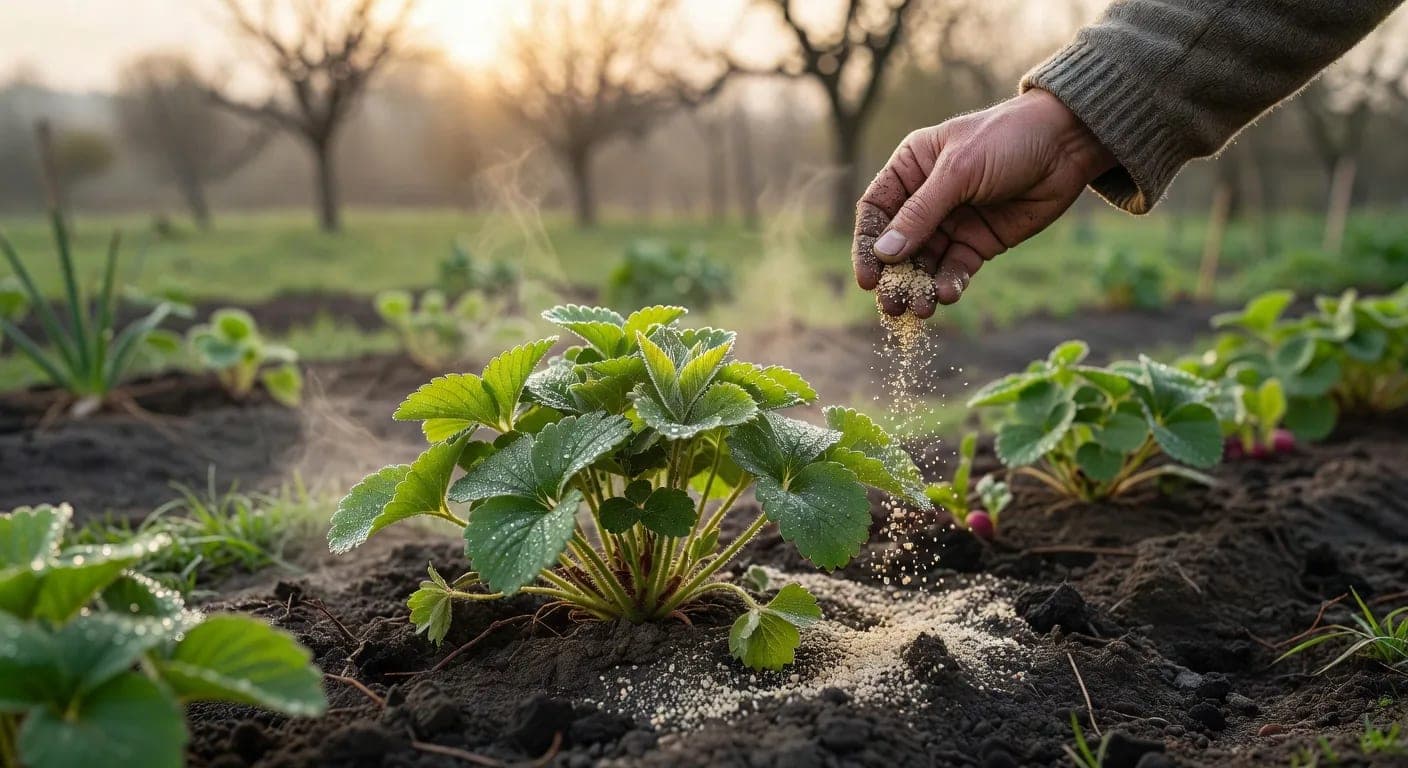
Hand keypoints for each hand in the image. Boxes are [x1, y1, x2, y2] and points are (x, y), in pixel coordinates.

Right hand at [853, 88, 1116, 316]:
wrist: (1066, 144)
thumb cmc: (1007, 140)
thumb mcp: (958, 172)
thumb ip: (921, 214)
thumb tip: (884, 254)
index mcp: (910, 168)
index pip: (876, 211)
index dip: (868, 246)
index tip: (868, 278)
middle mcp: (925, 198)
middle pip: (897, 245)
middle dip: (893, 276)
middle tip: (892, 305)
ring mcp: (952, 222)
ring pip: (925, 263)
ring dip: (919, 287)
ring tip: (920, 309)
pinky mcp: (978, 242)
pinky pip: (956, 269)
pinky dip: (950, 284)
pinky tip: (948, 295)